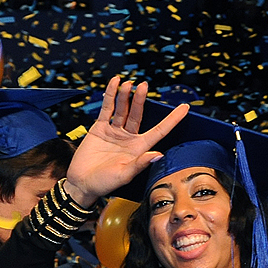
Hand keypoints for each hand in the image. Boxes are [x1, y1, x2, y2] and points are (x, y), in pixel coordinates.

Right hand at [65, 77, 190, 206]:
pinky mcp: (100, 128)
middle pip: (138, 114)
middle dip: (141, 100)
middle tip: (144, 85)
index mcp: (139, 148)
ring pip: (123, 109)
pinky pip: (107, 109)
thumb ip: (140, 164)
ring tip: (128, 83)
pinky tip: (114, 84)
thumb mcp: (124, 175)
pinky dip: (110, 96)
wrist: (82, 183)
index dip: (173, 119)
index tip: (185, 108)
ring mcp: (115, 132)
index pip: (160, 130)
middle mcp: (129, 138)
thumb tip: (158, 154)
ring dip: (125, 96)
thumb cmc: (104, 183)